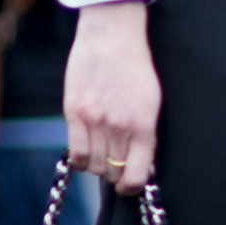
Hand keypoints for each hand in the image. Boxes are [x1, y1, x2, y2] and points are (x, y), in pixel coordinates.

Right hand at [64, 1, 161, 192]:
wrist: (112, 37)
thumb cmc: (135, 69)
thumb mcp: (151, 102)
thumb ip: (146, 134)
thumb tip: (142, 165)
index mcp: (144, 124)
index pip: (136, 174)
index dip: (132, 187)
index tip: (130, 185)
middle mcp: (119, 127)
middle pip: (114, 172)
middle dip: (117, 173)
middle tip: (118, 164)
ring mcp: (95, 121)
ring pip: (95, 167)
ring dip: (100, 166)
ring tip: (104, 153)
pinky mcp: (74, 114)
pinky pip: (76, 154)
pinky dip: (82, 160)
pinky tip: (87, 152)